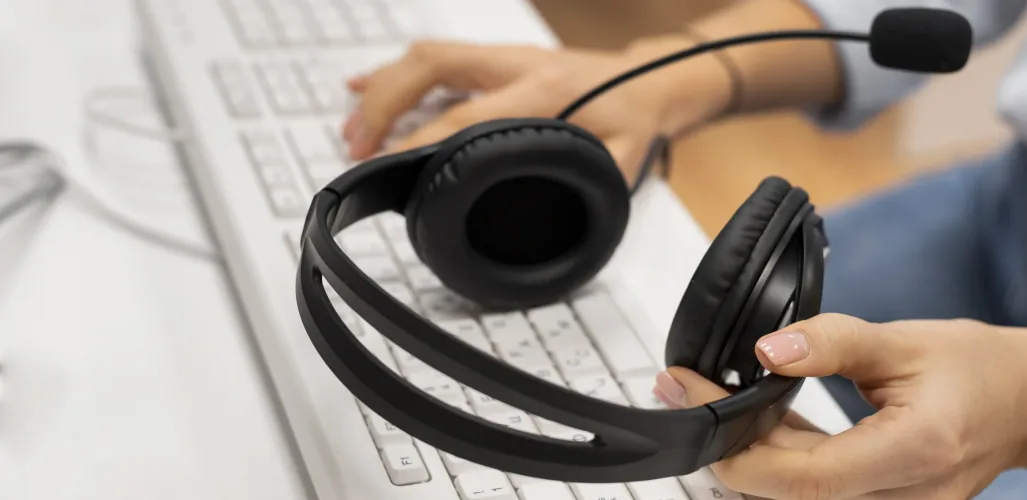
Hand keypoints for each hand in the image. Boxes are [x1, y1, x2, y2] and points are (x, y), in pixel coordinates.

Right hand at [341, 38, 729, 181]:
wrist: (653, 80)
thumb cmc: (636, 120)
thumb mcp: (621, 162)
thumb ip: (586, 187)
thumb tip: (553, 226)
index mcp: (545, 91)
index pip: (467, 113)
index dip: (421, 139)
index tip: (387, 163)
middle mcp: (518, 65)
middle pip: (431, 67)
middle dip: (384, 105)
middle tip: (356, 147)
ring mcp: (503, 57)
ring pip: (427, 57)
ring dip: (382, 90)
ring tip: (352, 131)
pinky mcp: (495, 59)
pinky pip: (435, 57)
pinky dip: (395, 74)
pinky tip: (361, 88)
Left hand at [652, 313, 1026, 498]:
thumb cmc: (980, 369)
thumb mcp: (904, 340)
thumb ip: (832, 343)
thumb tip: (768, 350)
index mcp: (913, 454)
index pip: (798, 477)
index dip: (732, 442)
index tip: (689, 390)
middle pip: (783, 493)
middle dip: (724, 444)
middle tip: (686, 389)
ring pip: (793, 497)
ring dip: (746, 452)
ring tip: (712, 398)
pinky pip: (813, 491)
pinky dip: (777, 458)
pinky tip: (756, 418)